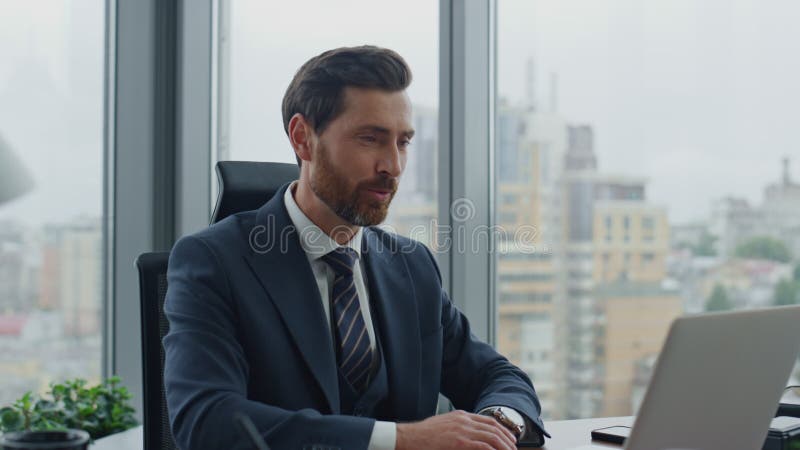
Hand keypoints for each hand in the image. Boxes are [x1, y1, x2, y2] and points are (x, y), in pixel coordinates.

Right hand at [395, 410, 517, 449]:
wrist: (409, 437)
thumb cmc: (423, 435)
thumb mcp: (444, 425)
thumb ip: (458, 428)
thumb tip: (470, 437)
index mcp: (461, 416)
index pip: (489, 420)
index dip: (503, 429)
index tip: (510, 438)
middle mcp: (464, 420)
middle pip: (494, 428)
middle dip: (507, 439)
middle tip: (514, 448)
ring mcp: (462, 431)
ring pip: (492, 437)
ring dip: (504, 446)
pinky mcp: (460, 442)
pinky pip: (483, 446)